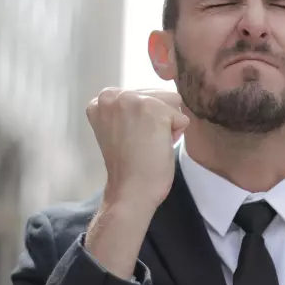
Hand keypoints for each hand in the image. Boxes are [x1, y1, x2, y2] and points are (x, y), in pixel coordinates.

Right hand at [87, 87, 189, 213]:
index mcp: (102, 99)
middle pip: (158, 94)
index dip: (145, 119)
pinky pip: (182, 117)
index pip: (142, 95)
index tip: (132, 138)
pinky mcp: (153, 109)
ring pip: (172, 101)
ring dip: (168, 124)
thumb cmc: (129, 166)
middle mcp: (112, 94)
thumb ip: (130, 110)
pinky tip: (158, 147)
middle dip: (158, 118)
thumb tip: (163, 99)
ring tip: (150, 144)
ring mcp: (132, 100)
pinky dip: (176, 134)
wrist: (130, 191)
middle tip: (142, 143)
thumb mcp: (120, 127)